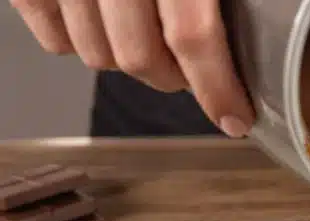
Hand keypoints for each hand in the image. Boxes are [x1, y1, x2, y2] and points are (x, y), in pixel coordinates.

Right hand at [11, 0, 253, 136]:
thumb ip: (213, 3)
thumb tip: (253, 39)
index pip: (191, 36)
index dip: (217, 87)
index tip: (236, 118)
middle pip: (142, 57)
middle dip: (174, 77)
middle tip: (192, 67)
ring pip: (97, 56)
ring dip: (128, 59)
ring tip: (145, 33)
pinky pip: (55, 40)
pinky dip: (80, 40)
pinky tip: (101, 21)